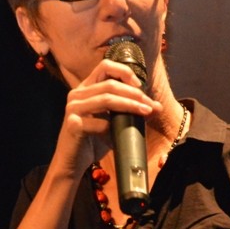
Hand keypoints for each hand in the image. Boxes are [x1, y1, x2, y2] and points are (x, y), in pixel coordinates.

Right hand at [52, 59, 161, 175]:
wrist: (73, 162)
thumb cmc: (94, 140)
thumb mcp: (113, 122)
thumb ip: (129, 111)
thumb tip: (157, 107)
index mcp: (85, 88)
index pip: (105, 66)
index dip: (124, 72)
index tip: (140, 86)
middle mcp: (76, 94)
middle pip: (110, 84)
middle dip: (134, 94)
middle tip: (150, 105)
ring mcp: (73, 109)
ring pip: (106, 99)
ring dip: (129, 105)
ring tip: (145, 112)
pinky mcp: (72, 125)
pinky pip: (99, 122)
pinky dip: (112, 127)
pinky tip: (118, 134)